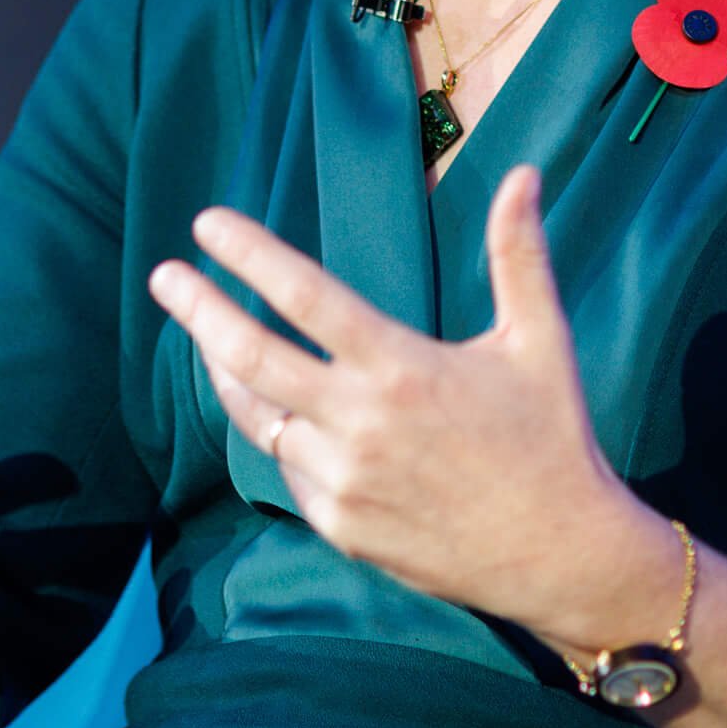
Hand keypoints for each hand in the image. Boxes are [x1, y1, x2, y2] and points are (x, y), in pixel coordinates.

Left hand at [147, 165, 669, 649]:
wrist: (561, 554)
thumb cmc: (553, 436)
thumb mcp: (540, 339)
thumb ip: (518, 255)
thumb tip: (522, 174)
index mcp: (402, 367)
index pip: (304, 296)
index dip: (249, 255)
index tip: (208, 223)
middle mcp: (360, 424)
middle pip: (251, 357)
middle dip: (198, 311)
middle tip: (166, 276)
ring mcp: (344, 481)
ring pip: (258, 419)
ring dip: (228, 375)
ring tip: (208, 341)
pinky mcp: (341, 526)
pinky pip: (288, 471)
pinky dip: (279, 437)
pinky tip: (281, 415)